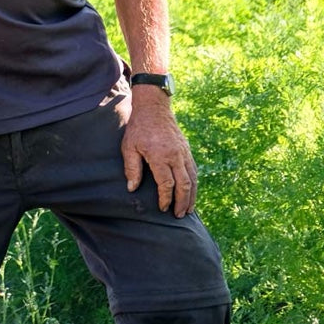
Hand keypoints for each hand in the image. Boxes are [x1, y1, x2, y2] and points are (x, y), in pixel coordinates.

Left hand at [122, 87, 197, 217]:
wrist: (153, 108)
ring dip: (192, 196)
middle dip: (182, 202)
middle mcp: (175, 155)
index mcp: (160, 156)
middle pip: (184, 185)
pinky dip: (194, 184)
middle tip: (178, 215)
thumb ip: (131, 168)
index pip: (167, 184)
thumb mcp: (129, 146)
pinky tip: (191, 193)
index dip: (166, 199)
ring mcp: (184, 152)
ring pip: (193, 179)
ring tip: (188, 210)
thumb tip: (132, 189)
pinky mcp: (187, 150)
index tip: (162, 208)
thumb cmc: (138, 128)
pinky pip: (194, 170)